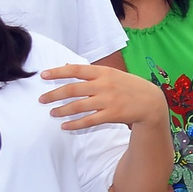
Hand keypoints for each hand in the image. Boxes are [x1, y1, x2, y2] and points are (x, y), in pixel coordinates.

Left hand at [39, 63, 168, 132]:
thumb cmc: (129, 86)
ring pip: (78, 106)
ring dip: (62, 110)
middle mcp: (104, 85)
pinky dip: (75, 124)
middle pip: (72, 89)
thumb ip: (91, 72)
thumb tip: (68, 65)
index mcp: (103, 72)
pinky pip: (89, 120)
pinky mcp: (112, 115)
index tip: (43, 75)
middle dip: (54, 95)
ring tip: (52, 113)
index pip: (76, 70)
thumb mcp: (112, 74)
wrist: (151, 102)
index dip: (58, 72)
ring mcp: (108, 100)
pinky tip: (65, 126)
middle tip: (41, 99)